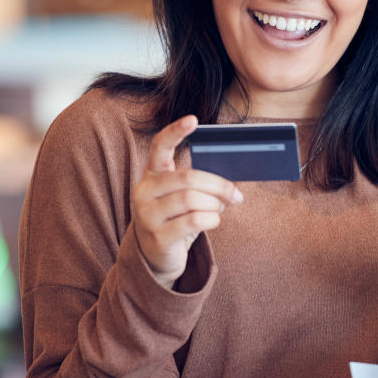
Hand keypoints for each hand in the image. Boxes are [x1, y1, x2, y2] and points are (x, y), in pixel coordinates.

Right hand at [132, 115, 242, 285]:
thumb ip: (196, 185)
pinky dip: (212, 219)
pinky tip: (213, 220)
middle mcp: (144, 192)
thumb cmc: (174, 219)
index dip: (176, 131)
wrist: (156, 256)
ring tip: (219, 208)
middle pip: (189, 178)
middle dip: (218, 185)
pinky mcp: (158, 237)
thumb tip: (230, 184)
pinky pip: (194, 221)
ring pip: (192, 199)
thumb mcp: (180, 197)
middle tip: (234, 194)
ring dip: (215, 204)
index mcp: (151, 175)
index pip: (160, 146)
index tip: (194, 120)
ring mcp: (147, 215)